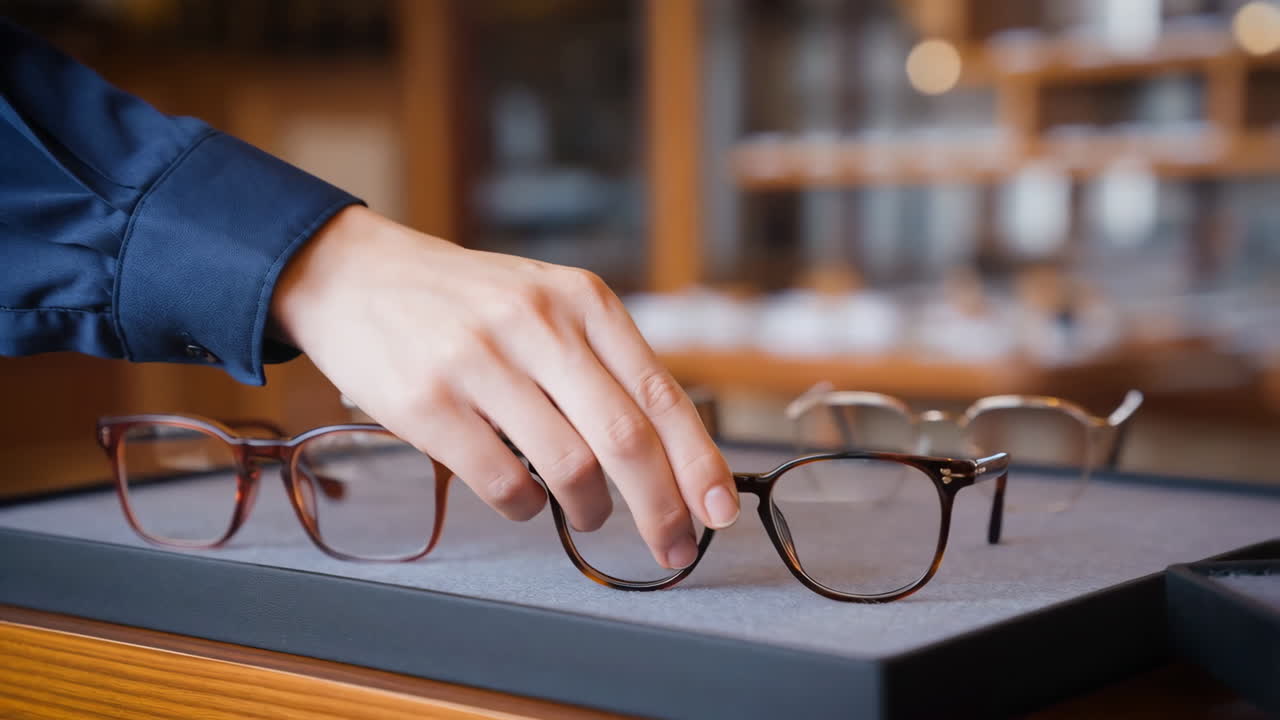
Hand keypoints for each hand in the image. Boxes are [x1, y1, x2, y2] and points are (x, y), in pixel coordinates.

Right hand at [271, 206, 738, 568]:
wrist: (357, 275)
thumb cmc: (466, 301)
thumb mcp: (546, 302)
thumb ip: (601, 362)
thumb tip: (670, 453)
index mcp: (581, 300)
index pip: (662, 394)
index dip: (699, 462)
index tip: (719, 510)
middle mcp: (538, 323)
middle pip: (626, 439)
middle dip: (661, 507)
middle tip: (673, 547)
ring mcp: (480, 362)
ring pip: (571, 466)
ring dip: (592, 510)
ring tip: (589, 514)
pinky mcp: (428, 402)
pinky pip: (503, 482)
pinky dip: (527, 508)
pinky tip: (526, 502)